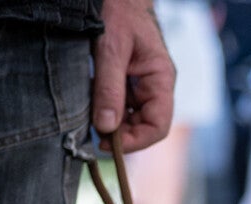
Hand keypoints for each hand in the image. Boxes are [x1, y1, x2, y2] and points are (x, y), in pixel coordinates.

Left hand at [92, 0, 174, 151]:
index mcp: (161, 79)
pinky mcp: (126, 78)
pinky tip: (90, 101)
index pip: (158, 126)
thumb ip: (109, 89)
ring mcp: (141, 83)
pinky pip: (120, 102)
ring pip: (131, 116)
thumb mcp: (110, 49)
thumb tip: (105, 127)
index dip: (135, 141)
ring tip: (89, 116)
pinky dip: (105, 107)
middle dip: (121, 133)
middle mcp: (155, 85)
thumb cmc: (119, 10)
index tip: (106, 144)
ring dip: (111, 121)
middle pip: (145, 125)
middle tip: (92, 133)